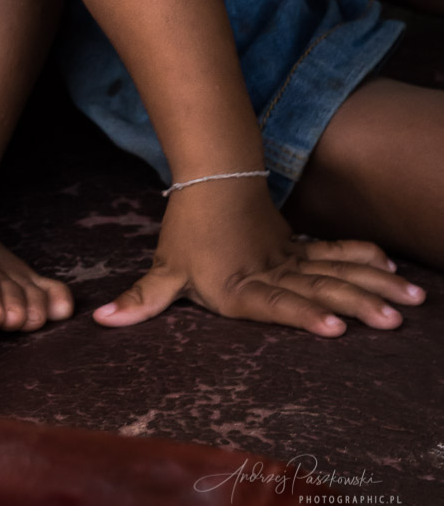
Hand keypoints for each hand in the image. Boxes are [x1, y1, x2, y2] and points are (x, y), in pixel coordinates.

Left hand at [92, 178, 425, 335]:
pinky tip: (389, 266)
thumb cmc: (187, 232)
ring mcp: (289, 259)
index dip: (302, 313)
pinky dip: (361, 257)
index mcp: (237, 287)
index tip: (334, 326)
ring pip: (334, 270)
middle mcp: (269, 274)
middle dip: (356, 303)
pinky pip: (334, 253)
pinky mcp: (300, 248)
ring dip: (370, 283)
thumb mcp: (165, 269)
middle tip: (391, 318)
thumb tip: (100, 321)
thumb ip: (141, 300)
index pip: (272, 302)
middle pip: (316, 288)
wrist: (210, 179)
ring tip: (407, 299)